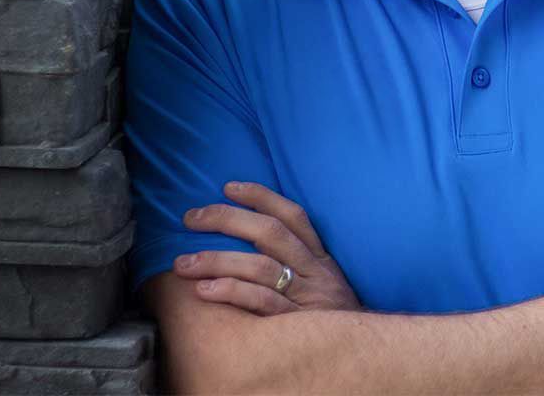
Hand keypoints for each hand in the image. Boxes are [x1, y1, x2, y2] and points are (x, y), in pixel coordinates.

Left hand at [174, 181, 362, 315]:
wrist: (360, 357)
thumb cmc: (331, 319)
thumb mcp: (324, 284)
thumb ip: (298, 263)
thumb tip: (253, 240)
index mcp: (320, 258)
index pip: (292, 216)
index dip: (261, 197)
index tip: (228, 187)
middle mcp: (314, 271)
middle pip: (271, 234)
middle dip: (228, 219)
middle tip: (191, 218)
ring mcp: (305, 298)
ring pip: (261, 267)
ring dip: (218, 260)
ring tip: (183, 263)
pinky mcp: (295, 326)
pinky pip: (262, 304)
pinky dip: (232, 293)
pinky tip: (205, 291)